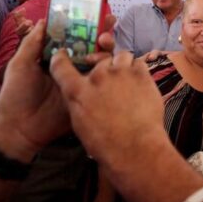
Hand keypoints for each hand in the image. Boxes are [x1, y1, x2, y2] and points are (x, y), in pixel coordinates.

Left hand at [0, 15, 116, 161]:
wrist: (21, 128)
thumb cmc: (16, 95)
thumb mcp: (19, 65)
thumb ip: (32, 43)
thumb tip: (44, 20)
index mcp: (56, 57)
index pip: (74, 37)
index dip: (85, 25)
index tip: (96, 14)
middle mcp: (72, 66)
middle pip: (92, 47)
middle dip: (103, 35)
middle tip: (106, 29)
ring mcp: (82, 81)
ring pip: (101, 61)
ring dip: (106, 51)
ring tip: (105, 44)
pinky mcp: (89, 95)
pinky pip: (102, 82)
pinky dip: (108, 72)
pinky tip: (108, 65)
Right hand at [50, 50, 166, 165]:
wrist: (134, 147)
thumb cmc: (105, 142)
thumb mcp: (80, 122)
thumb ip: (79, 101)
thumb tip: (84, 92)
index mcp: (76, 91)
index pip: (61, 66)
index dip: (61, 58)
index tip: (64, 54)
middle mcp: (97, 77)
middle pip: (100, 59)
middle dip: (105, 67)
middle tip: (112, 80)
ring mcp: (120, 73)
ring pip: (121, 56)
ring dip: (123, 64)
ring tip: (127, 79)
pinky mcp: (141, 75)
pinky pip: (139, 63)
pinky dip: (139, 70)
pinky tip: (140, 83)